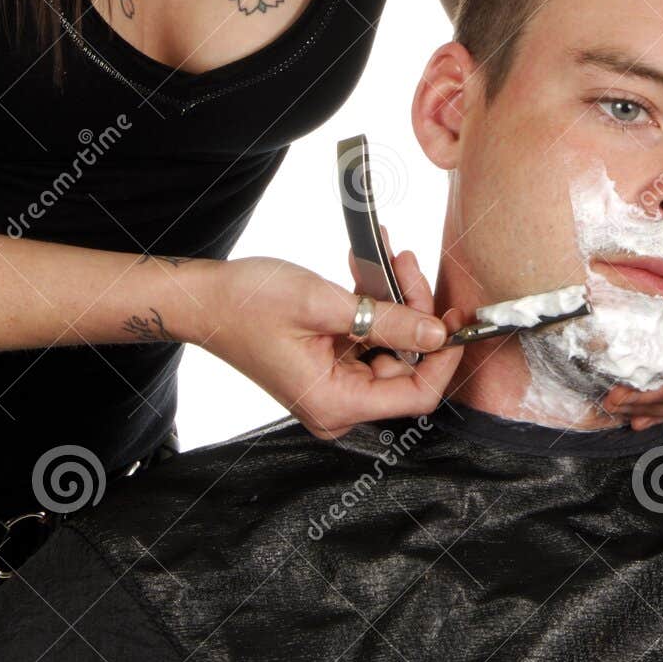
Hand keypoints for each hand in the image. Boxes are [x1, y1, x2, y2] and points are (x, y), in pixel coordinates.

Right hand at [194, 243, 462, 440]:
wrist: (206, 299)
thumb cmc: (249, 304)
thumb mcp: (324, 305)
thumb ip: (387, 320)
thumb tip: (438, 332)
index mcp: (335, 403)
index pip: (416, 396)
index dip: (444, 359)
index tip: (456, 319)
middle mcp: (338, 403)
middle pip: (406, 364)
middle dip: (415, 311)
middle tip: (407, 264)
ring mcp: (334, 383)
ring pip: (391, 345)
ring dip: (395, 300)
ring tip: (389, 258)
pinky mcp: (330, 363)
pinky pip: (369, 337)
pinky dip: (375, 303)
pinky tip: (371, 269)